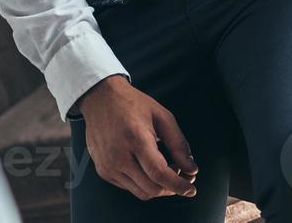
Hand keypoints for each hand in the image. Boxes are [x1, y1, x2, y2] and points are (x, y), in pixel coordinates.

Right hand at [76, 75, 198, 200]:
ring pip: (141, 192)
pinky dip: (143, 184)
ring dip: (158, 188)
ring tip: (167, 171)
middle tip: (182, 175)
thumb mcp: (162, 116)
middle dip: (172, 188)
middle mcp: (119, 156)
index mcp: (135, 139)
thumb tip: (191, 169)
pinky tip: (148, 169)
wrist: (100, 99)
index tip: (191, 189)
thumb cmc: (132, 104)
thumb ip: (178, 144)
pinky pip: (128, 187)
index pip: (159, 173)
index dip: (178, 185)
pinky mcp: (103, 171)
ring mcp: (108, 166)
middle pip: (152, 188)